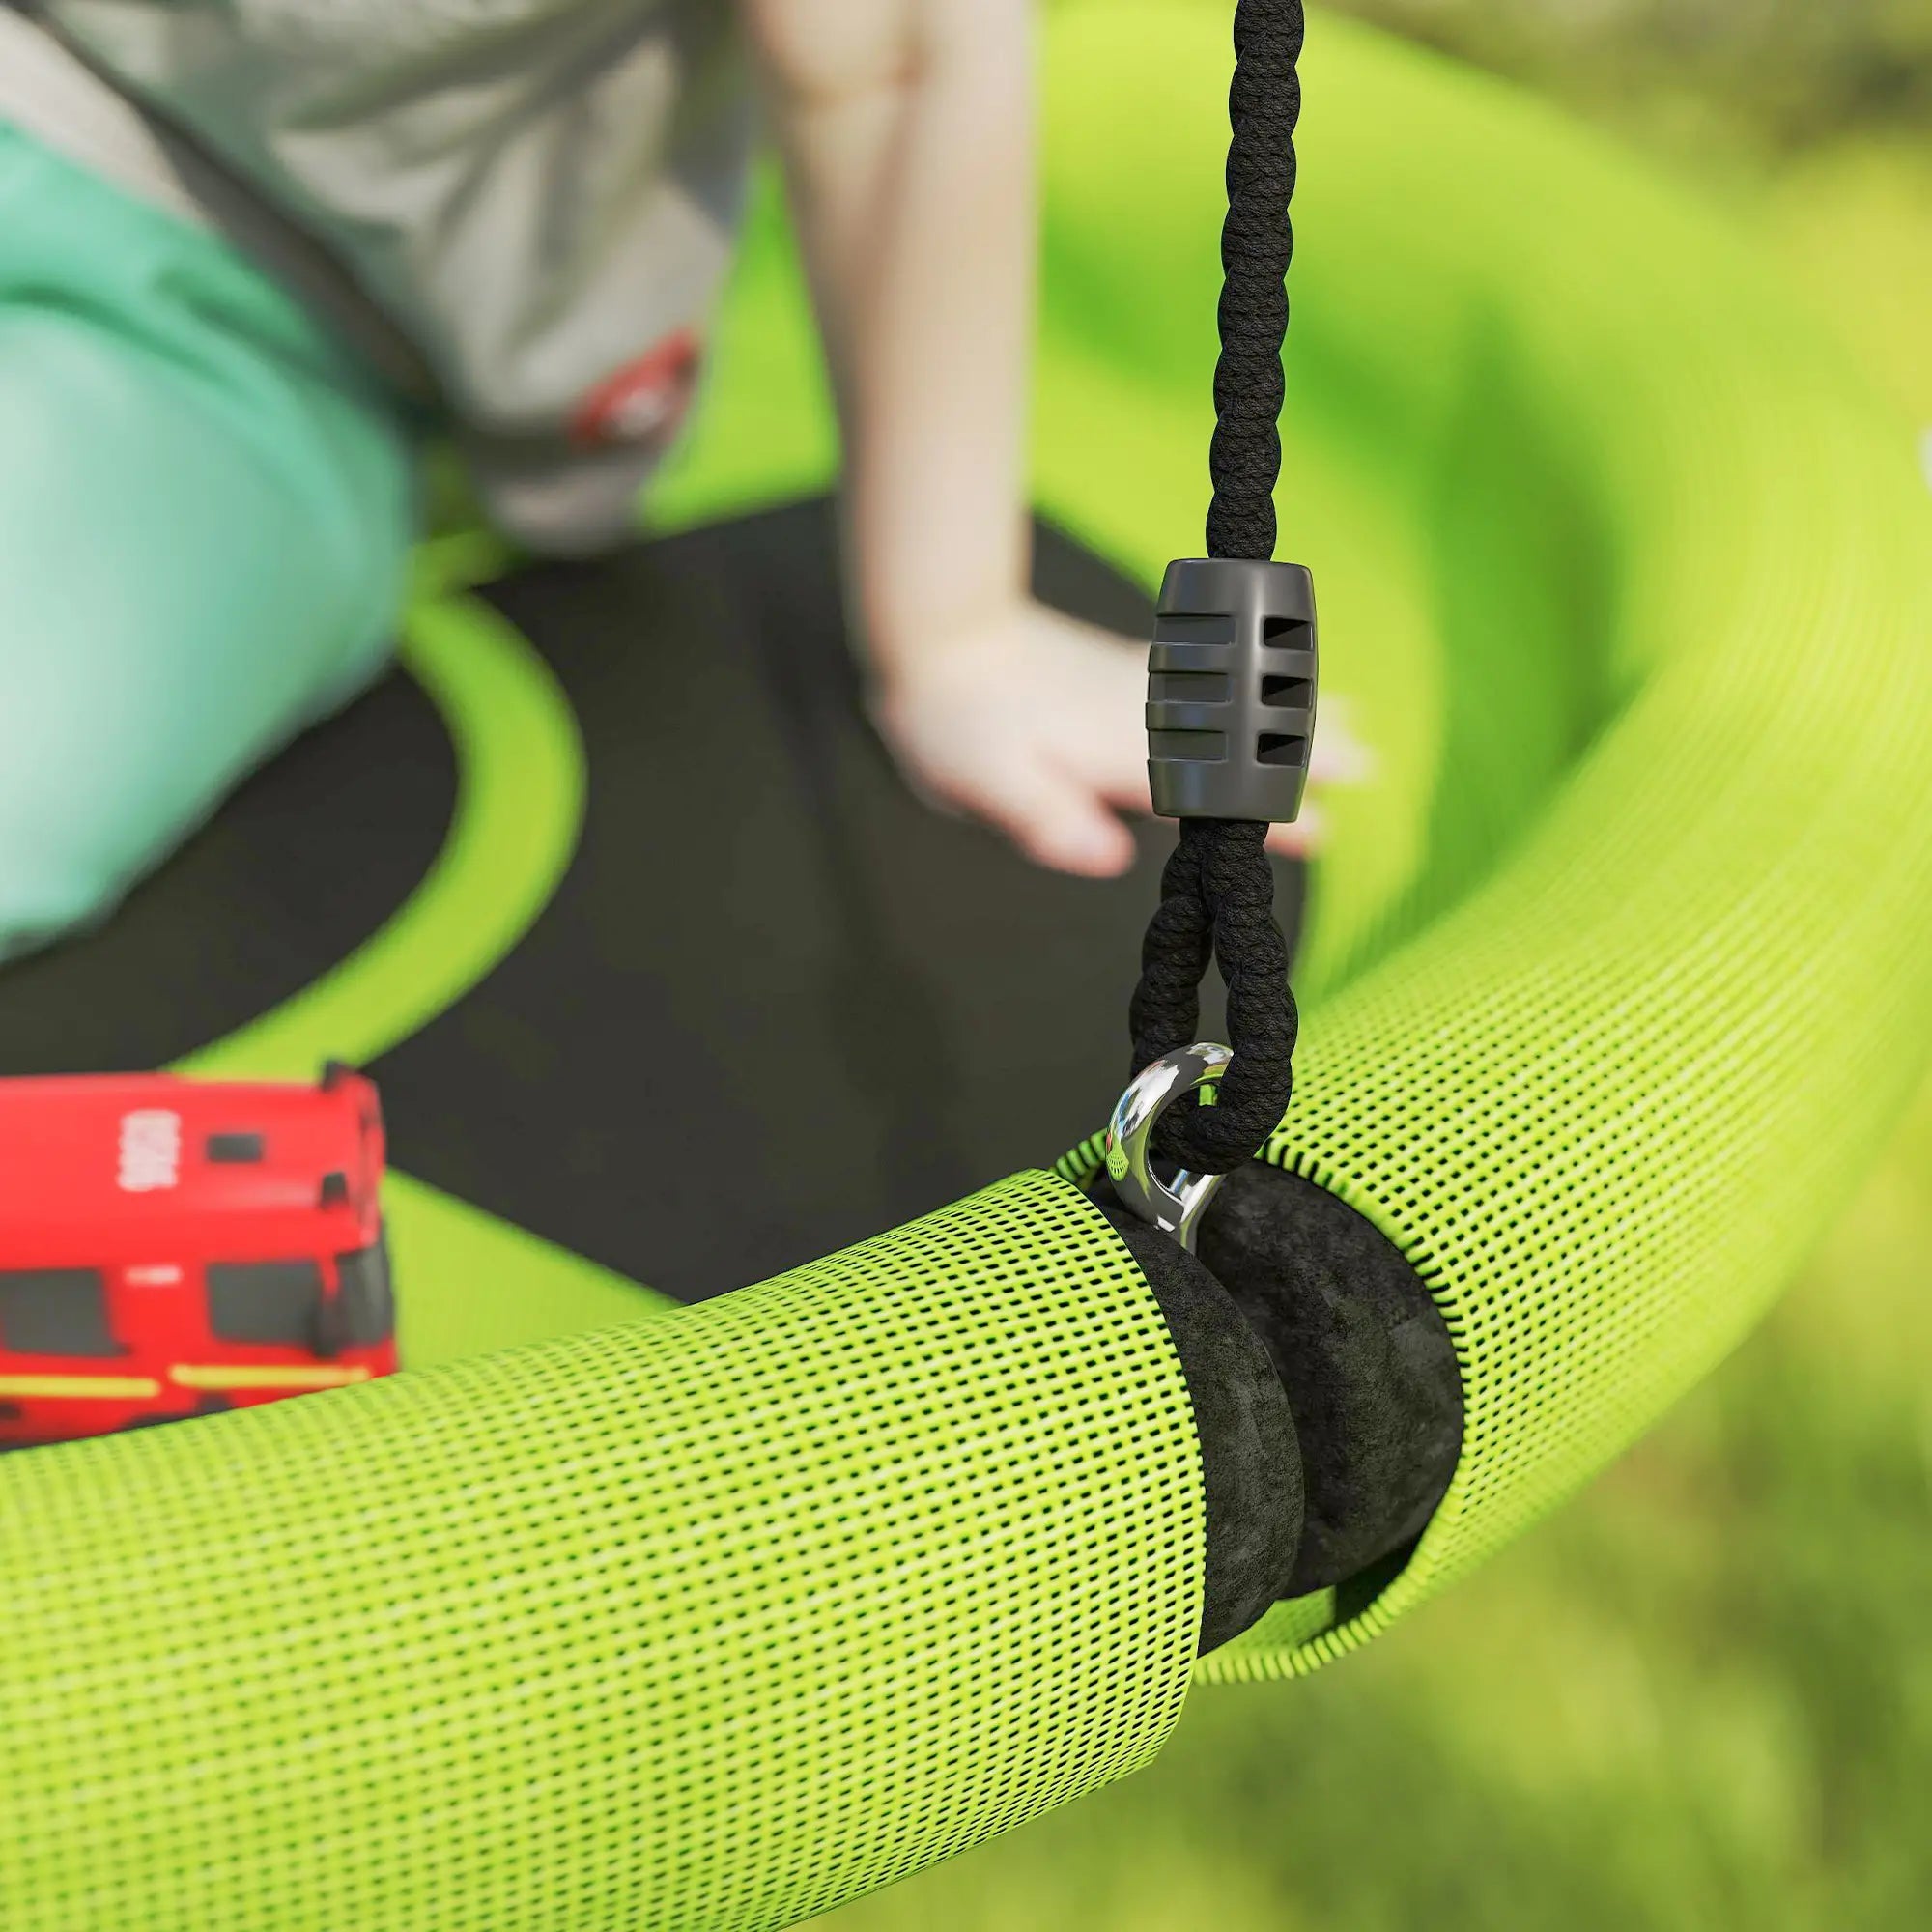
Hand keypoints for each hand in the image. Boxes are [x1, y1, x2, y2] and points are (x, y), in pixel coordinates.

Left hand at [868, 598, 1369, 878]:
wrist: (938, 632)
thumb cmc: (954, 723)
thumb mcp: (984, 785)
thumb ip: (1046, 819)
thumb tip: (1110, 858)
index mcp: (1116, 751)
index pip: (1207, 786)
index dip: (1263, 810)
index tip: (1320, 829)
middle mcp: (1141, 712)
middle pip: (1239, 733)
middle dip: (1303, 750)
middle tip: (1371, 766)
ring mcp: (1140, 684)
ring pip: (1235, 697)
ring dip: (1292, 709)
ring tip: (1356, 720)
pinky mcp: (1126, 667)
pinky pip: (1213, 671)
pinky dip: (1255, 675)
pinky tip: (1277, 675)